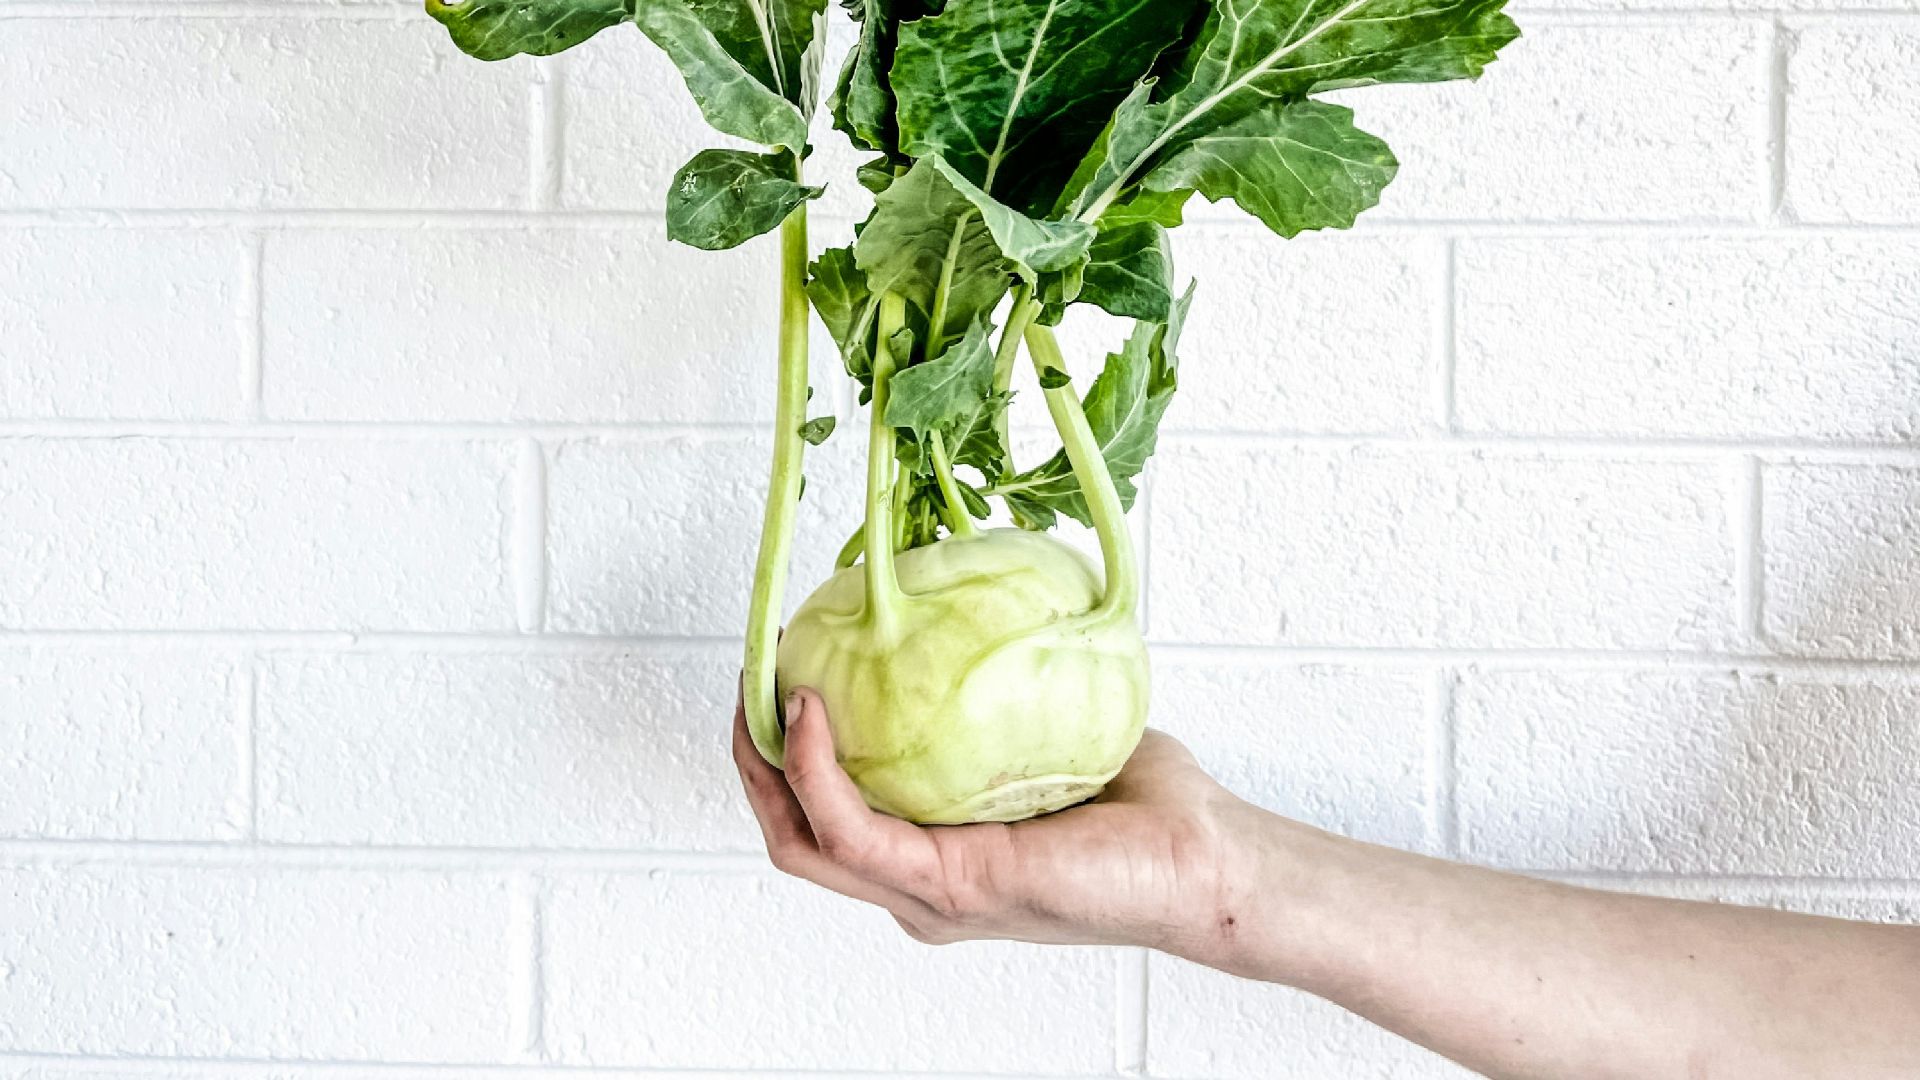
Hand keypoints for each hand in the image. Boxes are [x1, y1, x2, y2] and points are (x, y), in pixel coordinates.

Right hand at [732, 686, 1255, 956]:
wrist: (1200, 854)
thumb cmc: (1142, 800)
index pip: (825, 810)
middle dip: (751, 755)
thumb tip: (965, 599)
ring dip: (764, 761)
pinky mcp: (944, 888)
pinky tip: (812, 709)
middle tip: (750, 675)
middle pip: (791, 828)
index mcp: (932, 854)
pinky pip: (848, 829)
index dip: (783, 746)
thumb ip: (995, 683)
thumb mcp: (1046, 721)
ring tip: (761, 686)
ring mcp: (924, 894)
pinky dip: (815, 769)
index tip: (778, 667)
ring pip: (800, 837)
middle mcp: (917, 883)